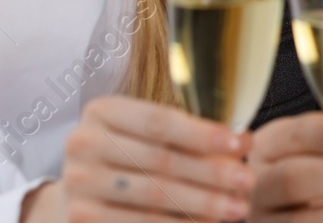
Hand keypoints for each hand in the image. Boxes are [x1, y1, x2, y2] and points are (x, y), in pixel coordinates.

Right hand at [21, 94, 253, 220]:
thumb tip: (244, 143)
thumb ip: (192, 136)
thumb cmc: (124, 160)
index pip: (160, 121)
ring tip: (237, 209)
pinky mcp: (79, 219)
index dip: (202, 134)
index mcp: (102, 111)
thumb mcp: (150, 138)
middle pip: (160, 161)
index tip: (239, 145)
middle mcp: (83, 144)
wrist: (75, 198)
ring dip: (202, 204)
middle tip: (247, 183)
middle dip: (211, 174)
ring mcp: (77, 185)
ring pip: (154, 197)